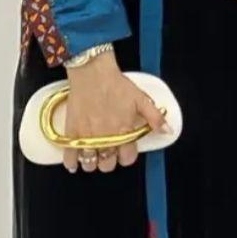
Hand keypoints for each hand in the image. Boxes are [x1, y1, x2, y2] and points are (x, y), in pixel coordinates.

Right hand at [63, 52, 165, 173]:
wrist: (93, 72)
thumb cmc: (116, 84)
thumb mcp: (141, 99)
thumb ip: (155, 118)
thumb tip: (167, 131)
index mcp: (124, 133)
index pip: (127, 158)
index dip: (126, 156)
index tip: (123, 151)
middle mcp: (106, 139)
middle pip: (107, 164)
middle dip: (108, 161)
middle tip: (107, 152)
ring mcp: (87, 137)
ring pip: (89, 164)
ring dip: (92, 162)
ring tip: (92, 155)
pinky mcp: (72, 132)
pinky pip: (69, 156)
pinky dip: (71, 163)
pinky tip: (73, 164)